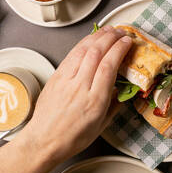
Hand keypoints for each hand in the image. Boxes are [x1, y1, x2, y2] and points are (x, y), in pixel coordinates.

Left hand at [0, 26, 132, 172]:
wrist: (43, 142)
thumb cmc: (71, 138)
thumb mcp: (100, 126)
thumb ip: (113, 106)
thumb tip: (122, 91)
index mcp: (94, 101)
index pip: (108, 66)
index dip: (119, 49)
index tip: (127, 42)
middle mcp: (79, 87)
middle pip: (96, 53)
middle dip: (110, 37)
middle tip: (121, 32)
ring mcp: (65, 80)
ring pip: (82, 50)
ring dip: (97, 36)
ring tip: (108, 30)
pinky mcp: (55, 77)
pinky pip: (70, 55)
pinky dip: (82, 44)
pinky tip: (90, 39)